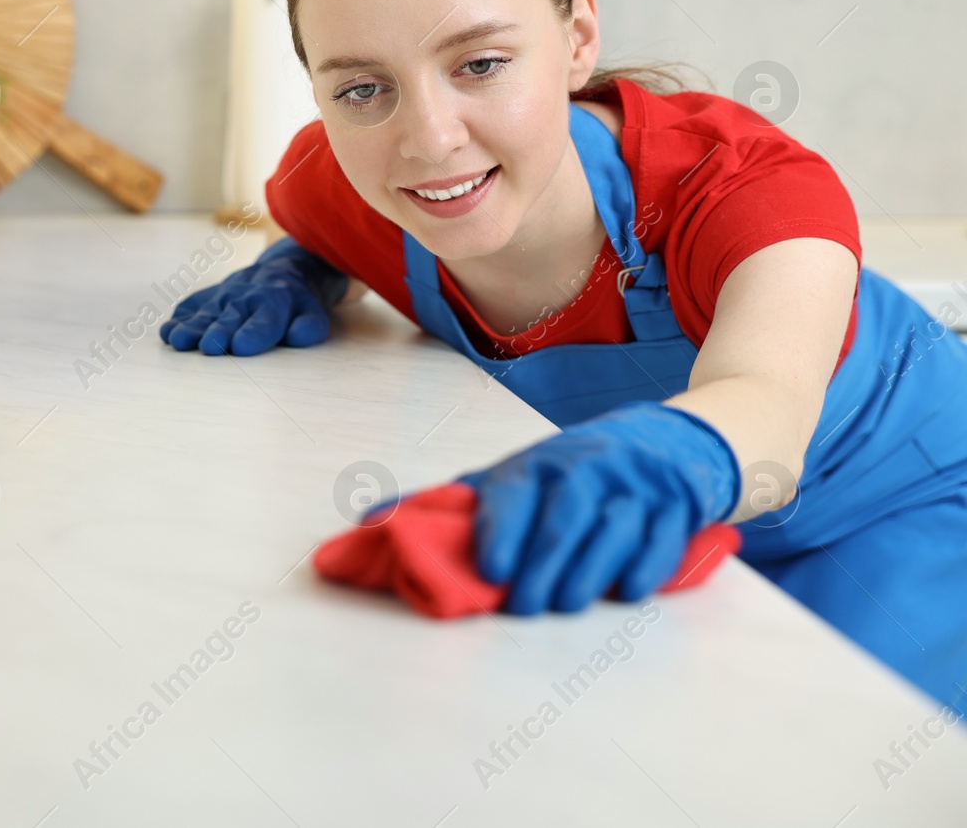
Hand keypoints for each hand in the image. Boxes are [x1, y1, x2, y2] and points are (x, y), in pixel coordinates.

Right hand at [159, 236, 348, 355]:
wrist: (280, 273)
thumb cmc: (296, 305)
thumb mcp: (313, 315)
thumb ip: (308, 327)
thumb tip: (296, 336)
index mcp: (274, 305)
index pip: (264, 323)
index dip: (252, 334)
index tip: (239, 346)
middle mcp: (245, 299)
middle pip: (229, 320)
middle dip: (218, 332)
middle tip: (208, 347)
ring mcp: (223, 297)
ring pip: (206, 314)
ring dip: (191, 327)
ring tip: (178, 340)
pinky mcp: (208, 297)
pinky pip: (191, 307)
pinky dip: (179, 318)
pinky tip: (167, 332)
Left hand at [455, 401, 740, 613]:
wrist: (660, 441)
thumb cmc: (567, 474)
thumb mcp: (512, 477)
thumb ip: (452, 503)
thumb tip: (375, 518)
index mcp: (538, 464)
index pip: (515, 493)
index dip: (501, 531)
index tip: (490, 570)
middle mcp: (586, 469)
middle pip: (565, 516)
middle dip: (543, 564)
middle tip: (523, 607)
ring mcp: (634, 487)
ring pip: (613, 526)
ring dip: (590, 569)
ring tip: (566, 604)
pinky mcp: (674, 507)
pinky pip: (663, 537)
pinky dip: (647, 566)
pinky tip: (627, 591)